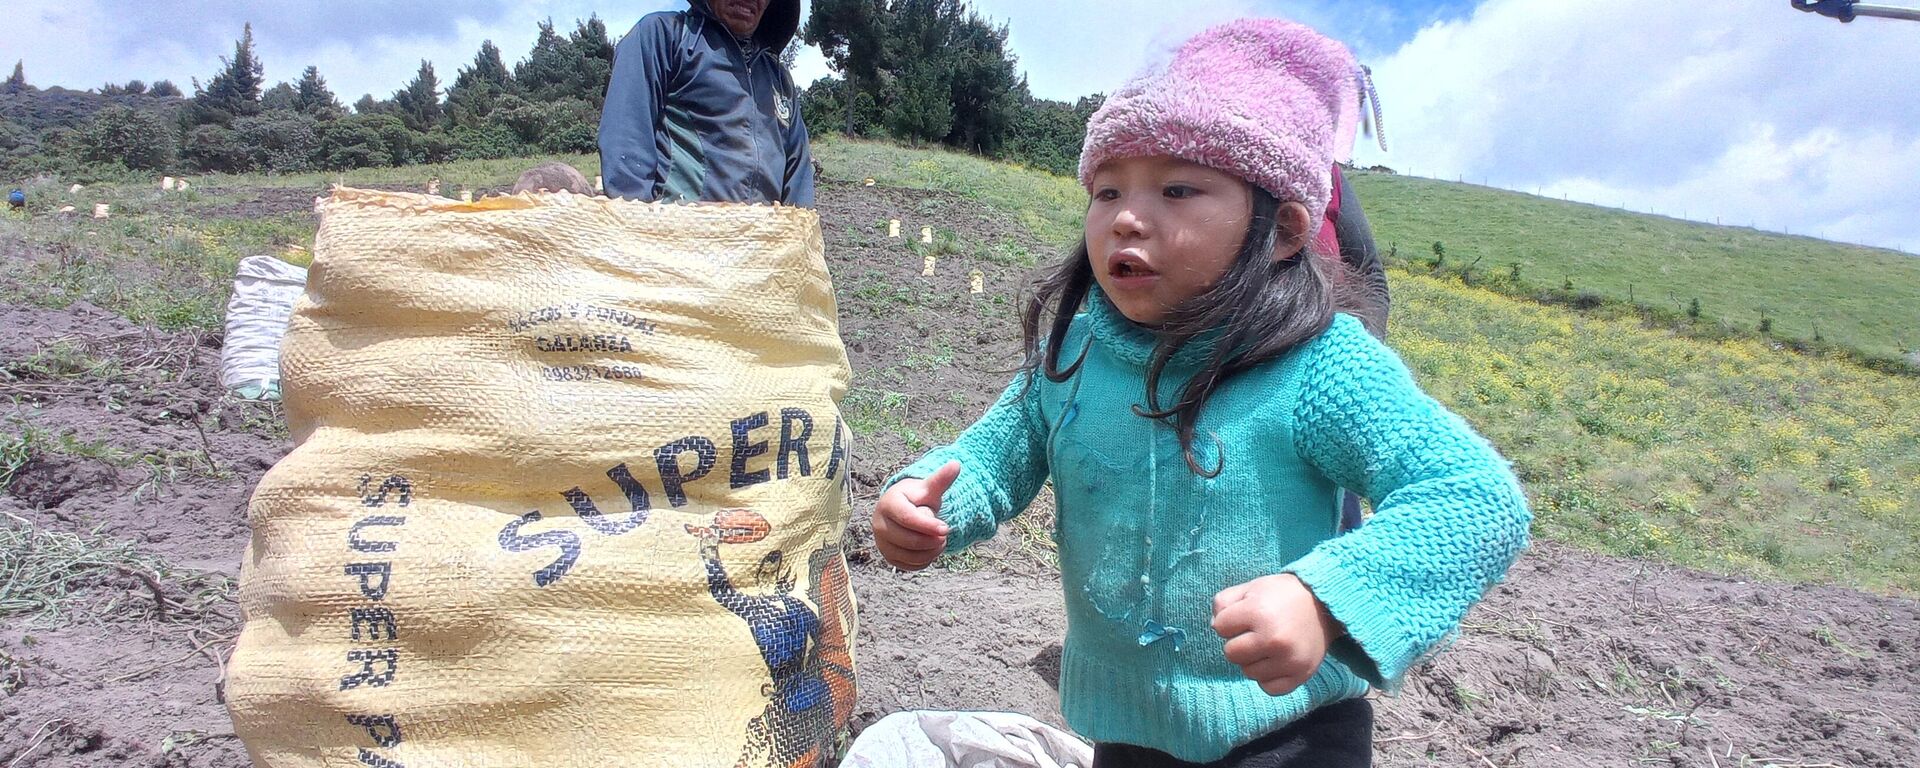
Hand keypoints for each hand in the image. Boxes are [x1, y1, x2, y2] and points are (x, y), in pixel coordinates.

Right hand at [871, 461, 959, 570]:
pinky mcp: (888, 556)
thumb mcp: (929, 488)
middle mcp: (879, 524)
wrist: (904, 511)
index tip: (946, 529)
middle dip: (932, 540)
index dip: (928, 526)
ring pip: (909, 555)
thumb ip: (941, 479)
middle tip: (945, 534)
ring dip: (931, 552)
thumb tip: (956, 464)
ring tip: (940, 541)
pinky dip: (924, 561)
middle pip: (909, 540)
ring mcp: (881, 542)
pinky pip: (908, 565)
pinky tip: (931, 550)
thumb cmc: (917, 498)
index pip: (908, 519)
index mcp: (888, 503)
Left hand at [1211, 574, 1344, 695]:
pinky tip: (1276, 661)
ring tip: (1269, 645)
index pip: (1220, 627)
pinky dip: (1268, 678)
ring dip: (1253, 661)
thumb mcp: (1250, 588)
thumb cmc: (1281, 595)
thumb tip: (1214, 627)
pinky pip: (1268, 688)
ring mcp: (1288, 660)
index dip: (1230, 620)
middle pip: (1231, 653)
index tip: (1247, 614)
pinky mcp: (1300, 675)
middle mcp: (1273, 639)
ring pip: (1248, 672)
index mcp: (1259, 612)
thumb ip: (1223, 602)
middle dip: (1239, 642)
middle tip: (1256, 632)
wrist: (1324, 605)